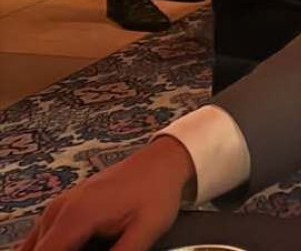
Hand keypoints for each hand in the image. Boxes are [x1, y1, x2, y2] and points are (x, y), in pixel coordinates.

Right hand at [19, 136, 193, 250]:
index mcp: (75, 217)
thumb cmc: (156, 194)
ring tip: (94, 247)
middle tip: (97, 249)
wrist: (160, 162)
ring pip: (36, 246)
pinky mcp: (62, 207)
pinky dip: (52, 248)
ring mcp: (57, 207)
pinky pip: (42, 237)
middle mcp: (57, 210)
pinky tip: (78, 247)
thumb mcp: (146, 230)